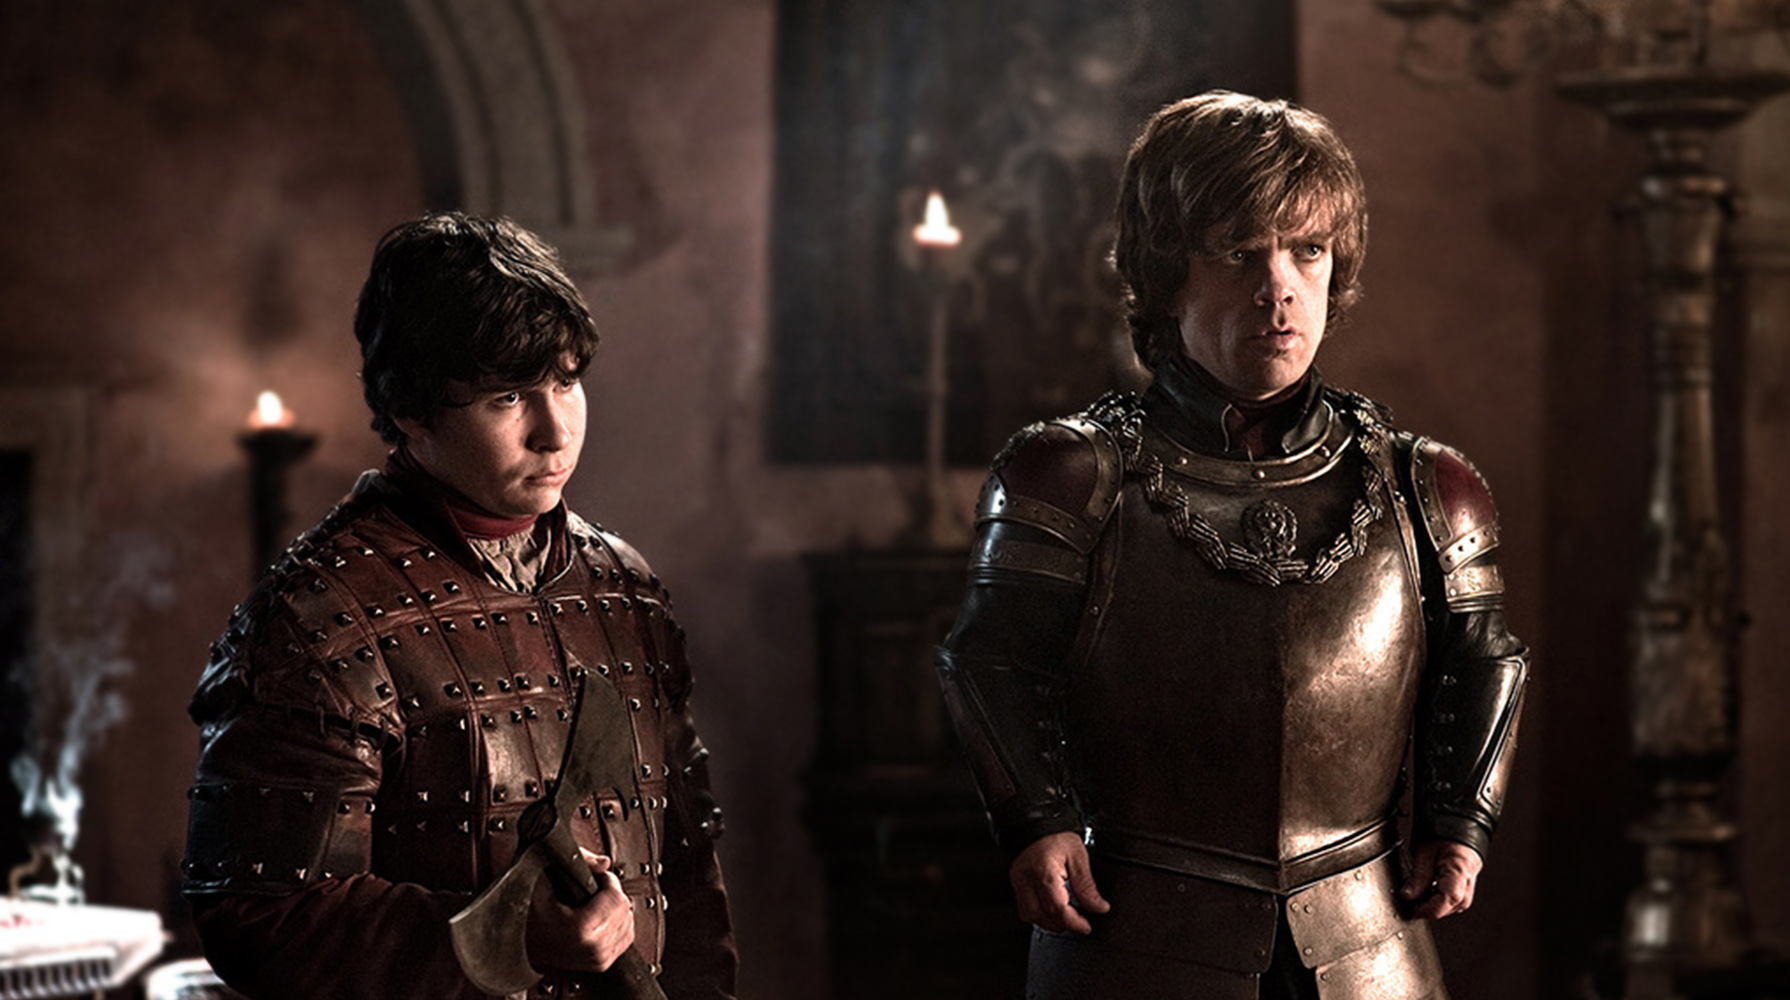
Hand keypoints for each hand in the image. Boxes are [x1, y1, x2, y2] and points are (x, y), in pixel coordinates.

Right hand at [527, 848, 635, 972]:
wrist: (520, 943)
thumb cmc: (528, 912)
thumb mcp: (545, 877)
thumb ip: (578, 861)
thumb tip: (603, 863)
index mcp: (581, 931)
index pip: (617, 898)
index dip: (606, 880)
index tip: (593, 878)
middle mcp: (593, 950)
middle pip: (625, 909)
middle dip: (612, 894)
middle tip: (591, 891)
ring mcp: (599, 959)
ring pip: (629, 921)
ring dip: (615, 908)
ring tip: (592, 904)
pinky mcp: (602, 964)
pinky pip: (627, 936)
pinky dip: (617, 923)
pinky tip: (599, 918)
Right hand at [1009, 831, 1110, 933]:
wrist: (1034, 823)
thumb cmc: (1055, 835)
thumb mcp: (1078, 855)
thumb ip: (1087, 885)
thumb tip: (1099, 907)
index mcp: (1044, 873)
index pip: (1058, 909)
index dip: (1075, 923)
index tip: (1087, 926)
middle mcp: (1027, 881)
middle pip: (1043, 916)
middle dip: (1064, 924)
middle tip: (1080, 922)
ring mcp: (1019, 883)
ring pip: (1031, 916)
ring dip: (1050, 922)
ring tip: (1067, 916)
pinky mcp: (1016, 884)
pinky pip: (1025, 909)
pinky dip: (1040, 914)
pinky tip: (1052, 909)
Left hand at [1399, 840, 1482, 919]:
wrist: (1457, 826)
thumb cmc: (1442, 835)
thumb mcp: (1424, 852)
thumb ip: (1418, 876)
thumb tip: (1408, 897)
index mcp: (1459, 871)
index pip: (1446, 900)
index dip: (1427, 908)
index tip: (1411, 908)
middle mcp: (1468, 882)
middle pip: (1448, 907)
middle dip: (1428, 907)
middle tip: (1411, 897)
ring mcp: (1469, 887)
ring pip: (1450, 907)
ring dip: (1433, 903)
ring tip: (1420, 890)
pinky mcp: (1465, 888)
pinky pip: (1452, 901)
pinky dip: (1438, 899)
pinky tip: (1429, 890)